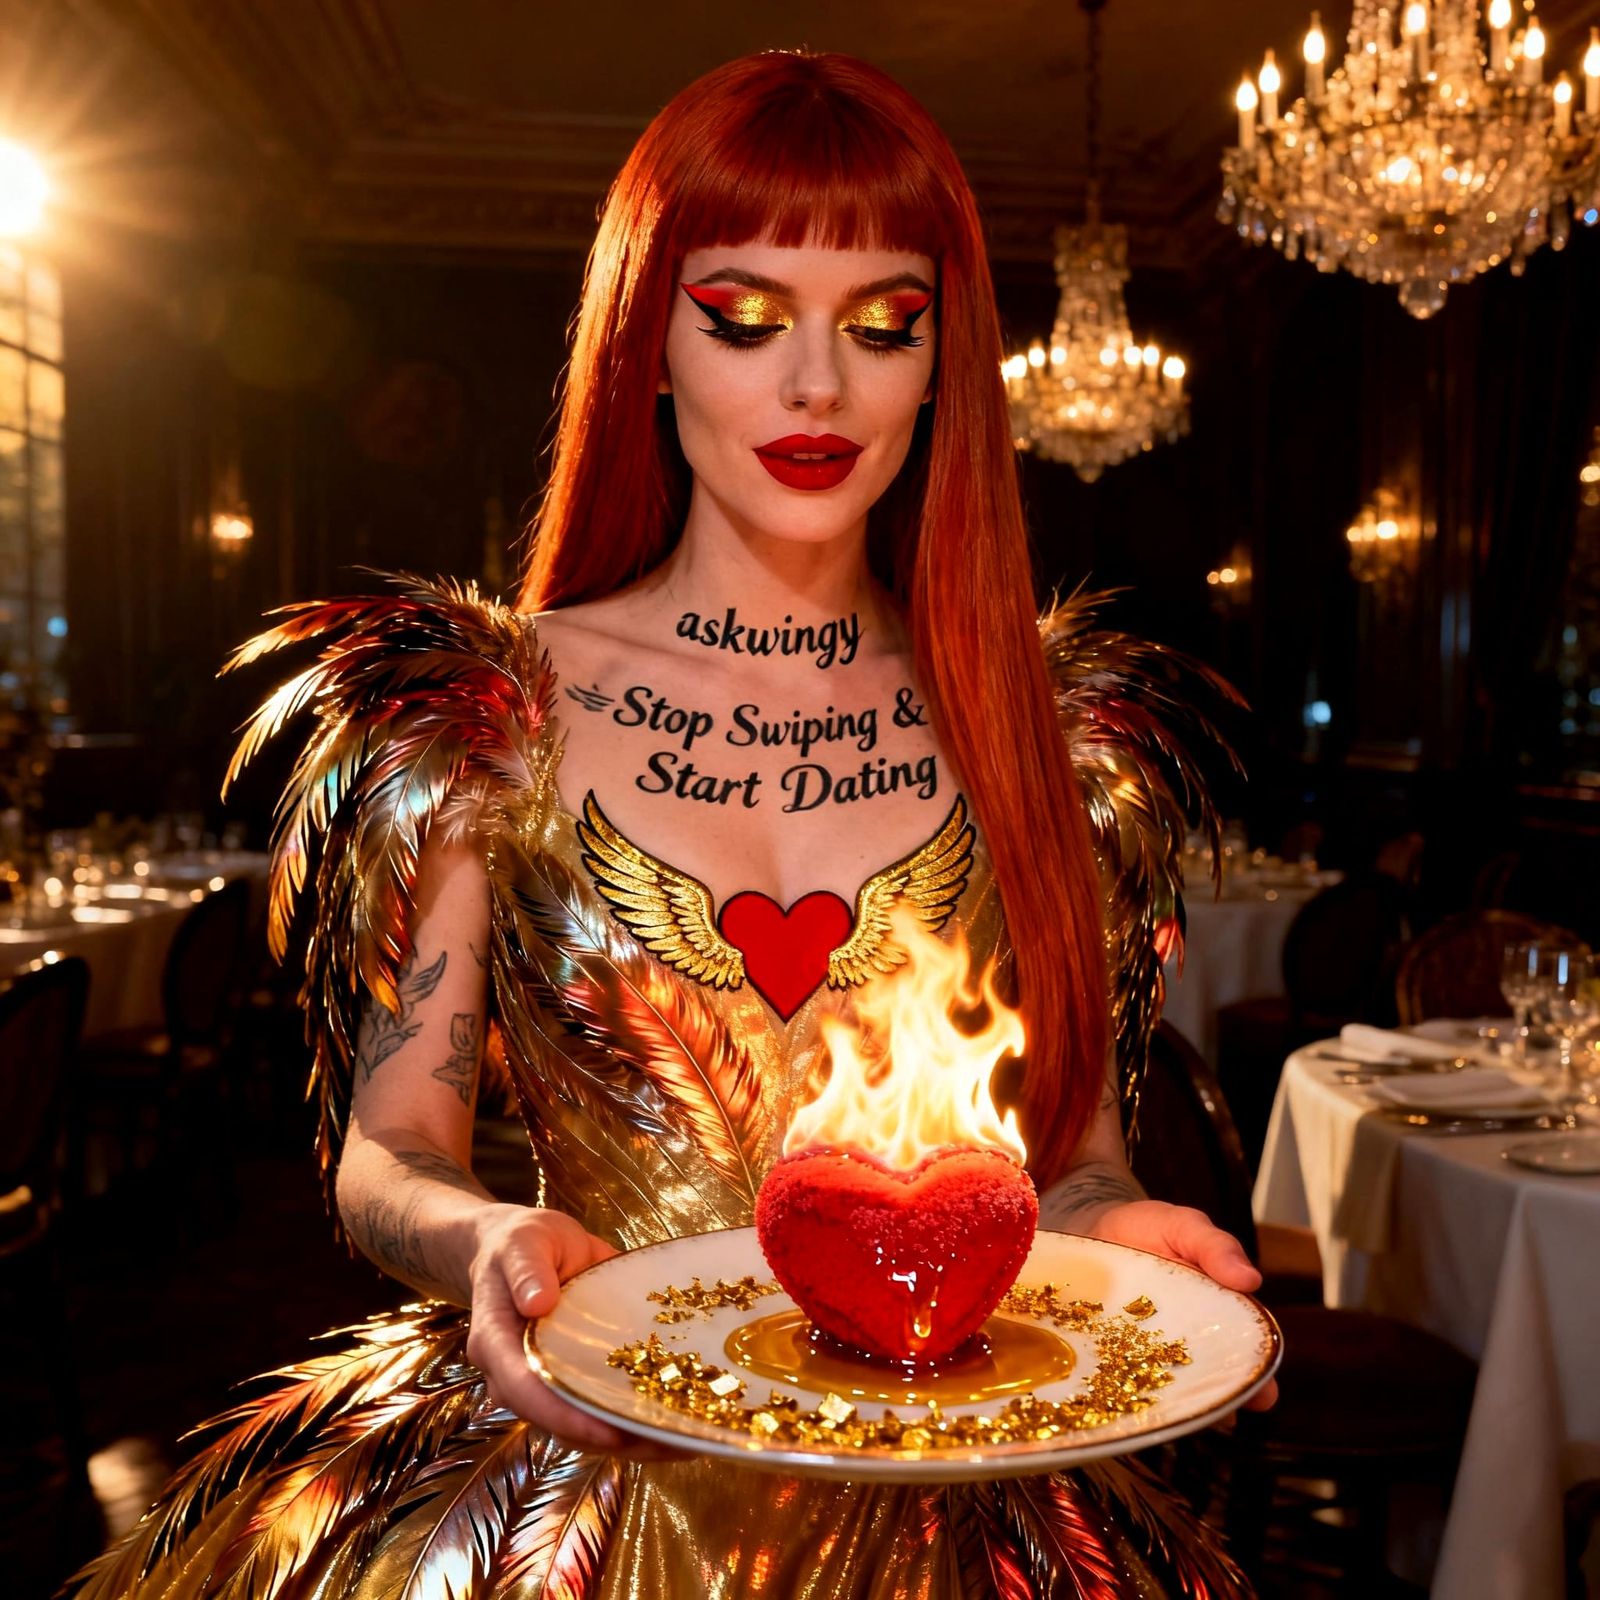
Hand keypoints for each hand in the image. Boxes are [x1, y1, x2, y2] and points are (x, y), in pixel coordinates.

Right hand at [466, 1204, 689, 1457]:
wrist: (522, 1250)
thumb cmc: (519, 1243)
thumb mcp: (522, 1242)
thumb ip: (527, 1269)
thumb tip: (538, 1302)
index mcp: (497, 1344)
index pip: (526, 1390)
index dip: (565, 1415)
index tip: (610, 1431)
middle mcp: (517, 1377)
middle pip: (561, 1421)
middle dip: (612, 1437)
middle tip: (667, 1440)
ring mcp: (548, 1383)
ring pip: (585, 1426)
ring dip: (632, 1437)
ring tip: (685, 1439)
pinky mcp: (574, 1379)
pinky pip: (601, 1407)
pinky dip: (636, 1417)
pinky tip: (679, 1419)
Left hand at [1085, 1200, 1278, 1410]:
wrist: (1094, 1229)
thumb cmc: (1149, 1229)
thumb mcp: (1184, 1226)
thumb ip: (1215, 1246)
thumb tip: (1251, 1278)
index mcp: (1218, 1310)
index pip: (1244, 1346)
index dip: (1256, 1371)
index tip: (1263, 1392)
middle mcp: (1191, 1338)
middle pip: (1213, 1376)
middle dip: (1223, 1398)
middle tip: (1226, 1415)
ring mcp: (1153, 1351)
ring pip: (1174, 1387)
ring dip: (1181, 1403)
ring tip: (1184, 1415)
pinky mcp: (1117, 1354)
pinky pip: (1131, 1382)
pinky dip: (1138, 1396)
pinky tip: (1141, 1410)